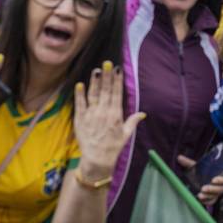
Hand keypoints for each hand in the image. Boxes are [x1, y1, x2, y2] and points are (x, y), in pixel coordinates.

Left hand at [73, 62, 144, 176]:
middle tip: (108, 63)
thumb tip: (142, 114)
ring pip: (93, 95)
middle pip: (106, 91)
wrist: (97, 159)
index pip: (117, 94)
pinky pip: (80, 104)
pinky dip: (80, 94)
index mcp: (116, 115)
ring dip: (94, 82)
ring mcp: (91, 115)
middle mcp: (104, 113)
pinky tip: (80, 84)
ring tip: (96, 70)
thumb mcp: (126, 134)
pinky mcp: (80, 119)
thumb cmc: (113, 147)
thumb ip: (133, 121)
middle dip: (107, 76)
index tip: (118, 69)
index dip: (117, 81)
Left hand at [177, 154, 222, 206]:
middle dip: (212, 189)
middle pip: (220, 189)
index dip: (221, 180)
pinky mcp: (212, 198)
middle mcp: (221, 186)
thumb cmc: (202, 171)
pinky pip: (211, 202)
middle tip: (203, 188)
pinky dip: (206, 201)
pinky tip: (200, 199)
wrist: (201, 179)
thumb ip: (189, 163)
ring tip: (200, 195)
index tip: (213, 180)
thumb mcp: (197, 167)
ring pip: (215, 196)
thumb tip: (179, 157)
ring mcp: (217, 193)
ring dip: (208, 196)